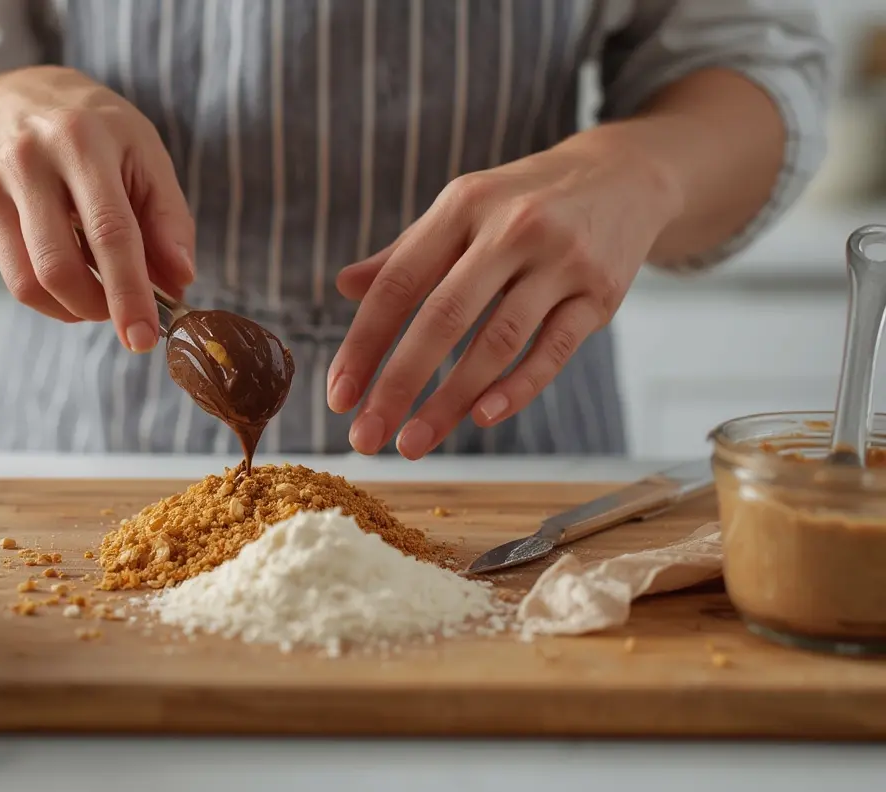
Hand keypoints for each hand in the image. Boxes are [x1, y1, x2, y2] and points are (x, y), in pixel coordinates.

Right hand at [0, 66, 193, 350]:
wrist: (23, 97)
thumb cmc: (100, 131)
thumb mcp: (147, 155)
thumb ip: (169, 219)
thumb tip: (180, 282)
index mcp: (84, 141)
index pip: (110, 233)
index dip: (130, 293)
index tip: (145, 337)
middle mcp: (32, 160)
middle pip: (60, 266)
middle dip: (101, 309)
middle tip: (131, 320)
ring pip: (32, 281)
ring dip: (77, 308)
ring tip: (105, 298)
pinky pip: (17, 279)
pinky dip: (54, 300)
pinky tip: (77, 285)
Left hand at [327, 140, 681, 458]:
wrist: (624, 175)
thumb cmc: (523, 202)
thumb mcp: (462, 210)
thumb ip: (406, 253)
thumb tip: (343, 286)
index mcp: (462, 206)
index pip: (399, 283)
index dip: (363, 343)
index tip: (339, 396)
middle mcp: (511, 228)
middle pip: (443, 317)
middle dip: (398, 384)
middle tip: (366, 436)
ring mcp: (561, 261)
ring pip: (497, 342)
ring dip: (450, 401)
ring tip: (413, 442)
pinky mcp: (601, 294)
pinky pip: (552, 351)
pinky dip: (516, 389)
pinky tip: (480, 418)